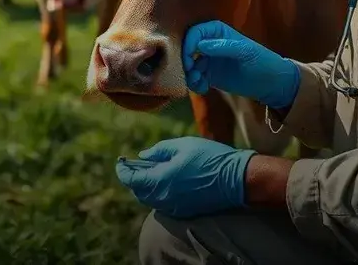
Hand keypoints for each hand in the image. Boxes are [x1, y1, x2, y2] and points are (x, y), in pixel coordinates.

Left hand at [115, 137, 255, 218]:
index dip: (123, 169)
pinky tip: (167, 180)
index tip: (121, 161)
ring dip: (146, 186)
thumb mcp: (183, 145)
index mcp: (160, 180)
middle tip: (136, 164)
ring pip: (150, 199)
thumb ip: (159, 151)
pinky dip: (158, 193)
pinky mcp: (184, 211)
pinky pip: (163, 204)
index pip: (131, 179)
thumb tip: (143, 155)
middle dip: (134, 178)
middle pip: (138, 191)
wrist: (236, 179)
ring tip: (151, 171)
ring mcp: (174, 207)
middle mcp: (163, 198)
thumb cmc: (209, 157)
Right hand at [181, 20, 299, 108]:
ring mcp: (208, 59)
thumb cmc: (261, 61)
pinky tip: (203, 88)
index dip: (189, 44)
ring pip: (188, 64)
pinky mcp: (209, 75)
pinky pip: (194, 77)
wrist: (271, 83)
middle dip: (185, 61)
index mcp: (217, 31)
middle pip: (187, 48)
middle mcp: (210, 43)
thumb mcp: (245, 52)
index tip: (190, 59)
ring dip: (189, 74)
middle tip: (191, 73)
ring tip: (198, 83)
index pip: (195, 33)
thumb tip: (200, 45)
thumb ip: (223, 47)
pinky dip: (194, 83)